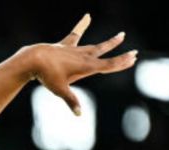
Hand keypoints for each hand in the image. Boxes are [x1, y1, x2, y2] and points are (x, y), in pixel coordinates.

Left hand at [21, 14, 137, 115]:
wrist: (34, 59)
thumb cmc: (47, 75)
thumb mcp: (60, 90)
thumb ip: (71, 101)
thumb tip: (79, 114)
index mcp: (86, 67)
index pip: (108, 65)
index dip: (121, 62)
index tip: (133, 58)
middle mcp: (84, 56)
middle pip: (106, 55)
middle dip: (120, 54)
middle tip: (134, 52)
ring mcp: (75, 49)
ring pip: (95, 45)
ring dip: (109, 43)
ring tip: (121, 36)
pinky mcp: (66, 44)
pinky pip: (76, 33)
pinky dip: (82, 25)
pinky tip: (87, 16)